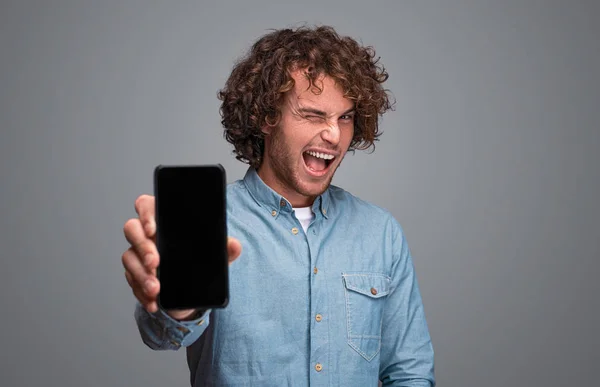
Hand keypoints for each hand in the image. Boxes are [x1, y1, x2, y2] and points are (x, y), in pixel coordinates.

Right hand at [122, 194, 241, 319]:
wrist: (193, 290)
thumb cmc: (200, 261)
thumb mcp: (215, 255)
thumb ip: (225, 248)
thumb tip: (234, 245)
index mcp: (164, 220)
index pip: (147, 205)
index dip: (146, 214)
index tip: (153, 229)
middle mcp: (147, 234)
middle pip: (132, 229)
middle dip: (143, 246)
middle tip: (156, 263)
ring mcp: (138, 254)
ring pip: (129, 258)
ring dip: (141, 274)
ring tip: (156, 289)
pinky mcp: (134, 275)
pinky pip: (131, 281)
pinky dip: (141, 293)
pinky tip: (153, 301)